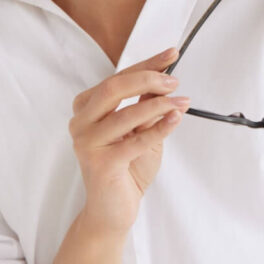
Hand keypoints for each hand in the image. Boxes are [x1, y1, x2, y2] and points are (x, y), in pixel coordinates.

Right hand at [67, 47, 189, 237]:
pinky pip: (135, 141)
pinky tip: (176, 118)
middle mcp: (81, 122)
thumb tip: (164, 77)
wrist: (113, 209)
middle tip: (174, 81)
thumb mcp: (139, 128)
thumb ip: (145, 103)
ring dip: (159, 105)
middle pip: (114, 88)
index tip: (171, 54)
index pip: (118, 77)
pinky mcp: (100, 164)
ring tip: (182, 102)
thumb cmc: (126, 166)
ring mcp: (87, 143)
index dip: (147, 64)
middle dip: (148, 79)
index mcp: (86, 108)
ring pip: (126, 114)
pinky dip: (159, 128)